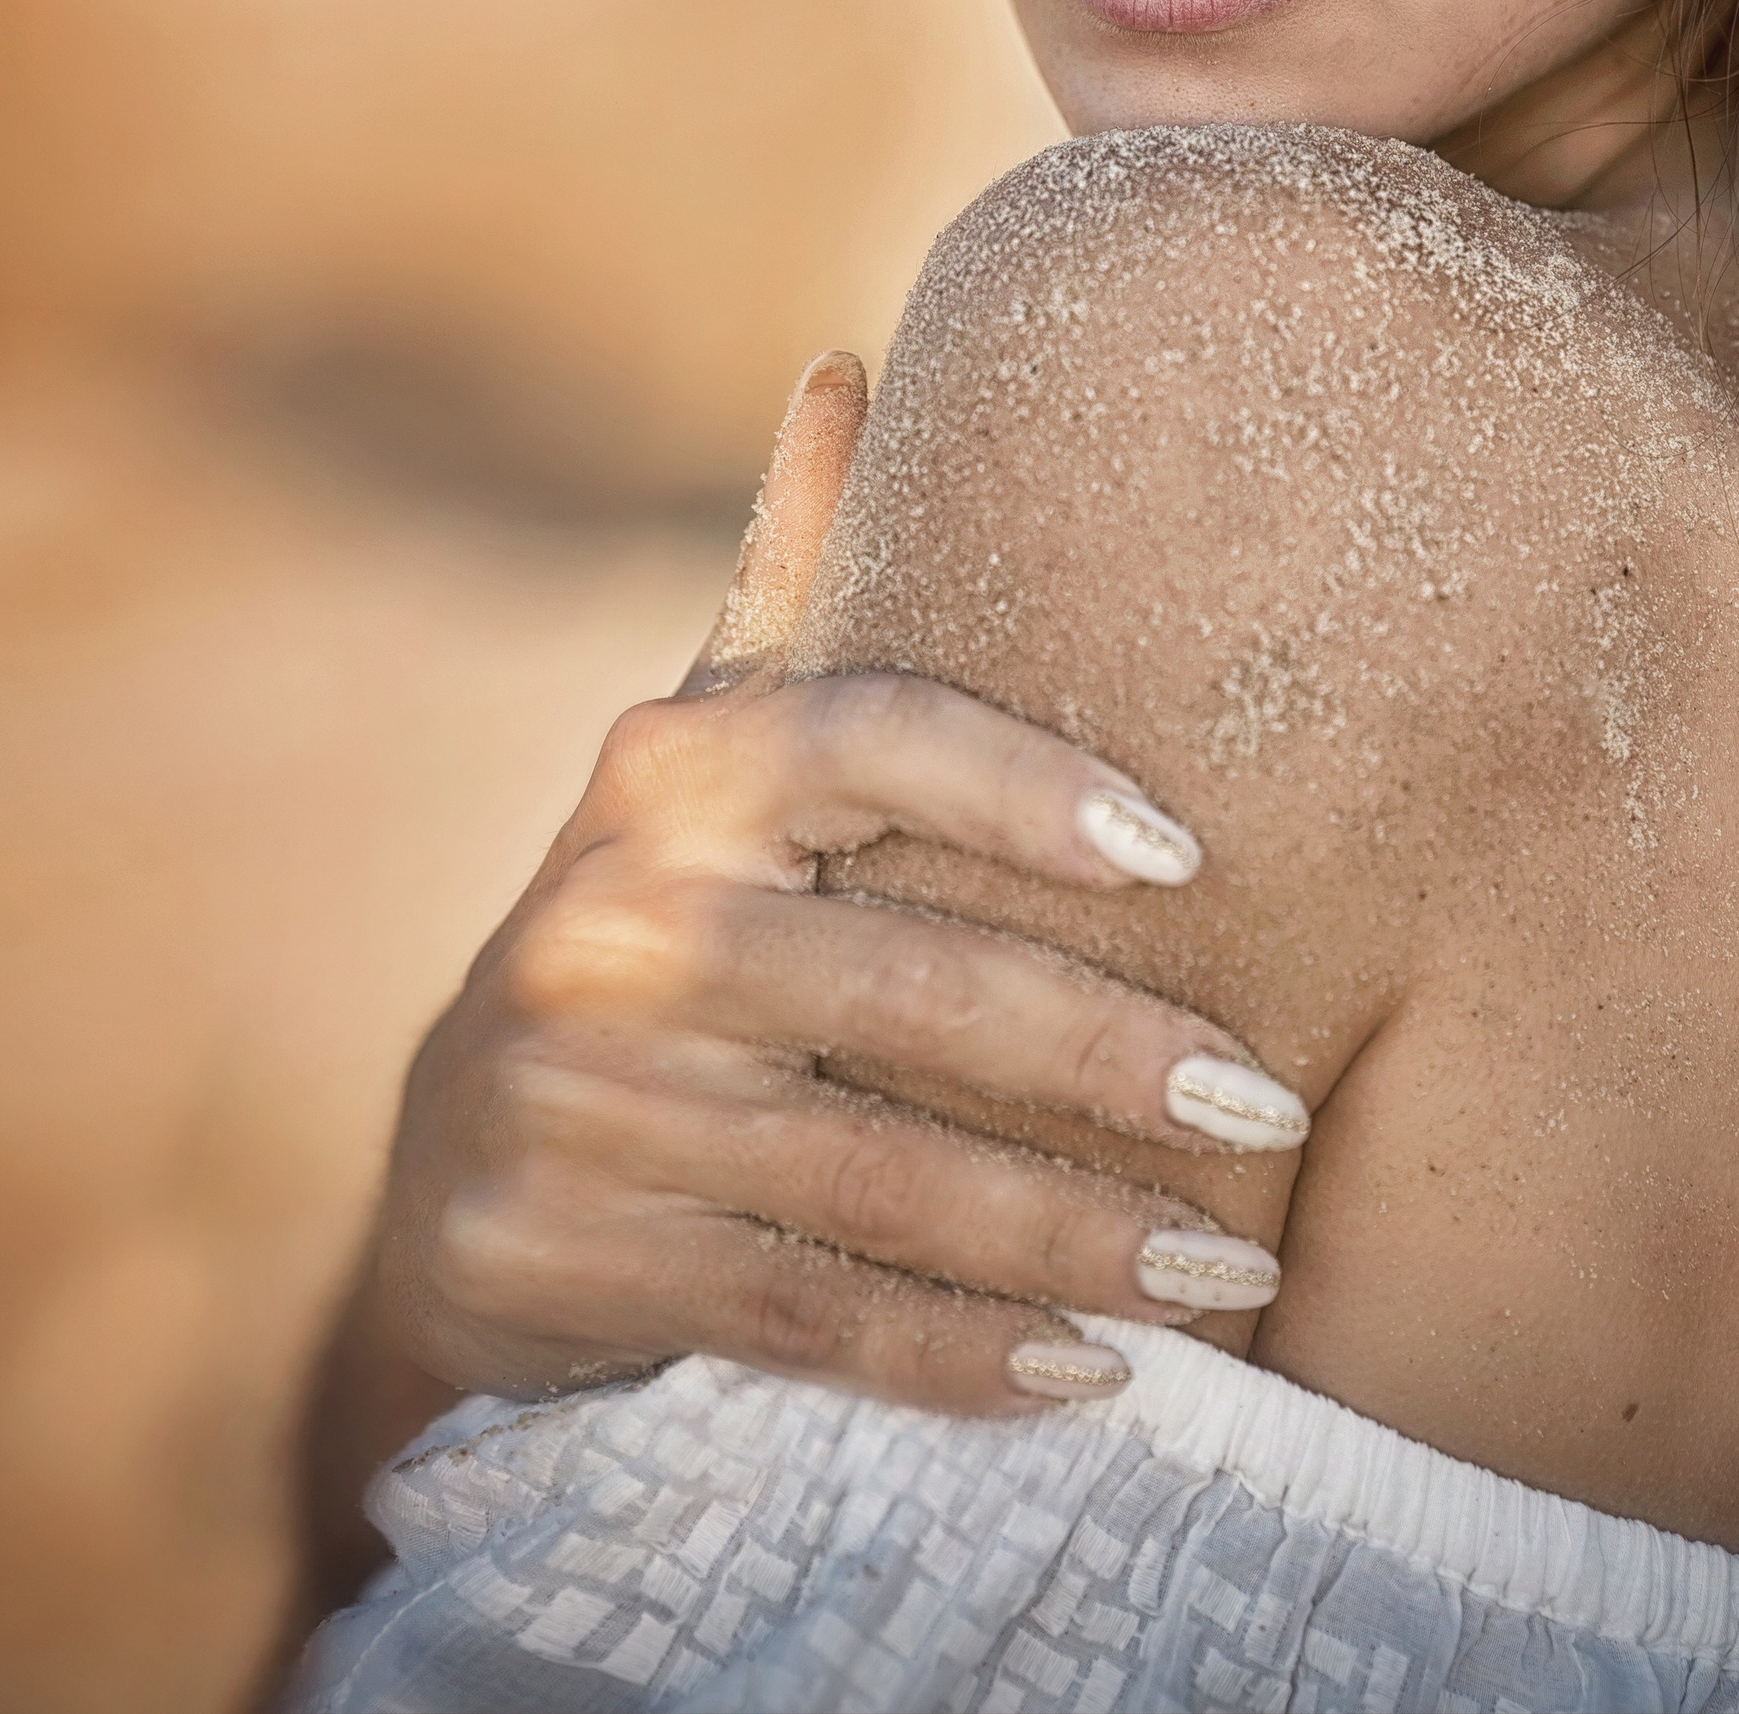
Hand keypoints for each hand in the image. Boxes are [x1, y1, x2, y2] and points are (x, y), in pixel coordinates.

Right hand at [363, 352, 1299, 1420]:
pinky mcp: (558, 1253)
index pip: (863, 736)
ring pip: (873, 1177)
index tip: (1189, 851)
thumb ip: (787, 581)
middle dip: (1109, 1058)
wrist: (464, 1169)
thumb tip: (844, 362)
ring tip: (1237, 1272)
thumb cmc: (668, 923)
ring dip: (1075, 1237)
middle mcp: (609, 919)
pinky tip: (1092, 1375)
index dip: (1023, 787)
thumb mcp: (708, 755)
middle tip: (1275, 1106)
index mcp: (668, 768)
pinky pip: (804, 1313)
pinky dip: (960, 1358)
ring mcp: (572, 1097)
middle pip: (899, 985)